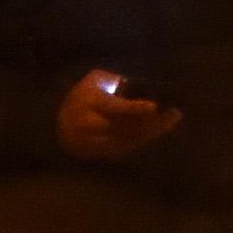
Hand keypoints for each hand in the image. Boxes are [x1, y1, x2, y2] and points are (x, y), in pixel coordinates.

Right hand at [54, 77, 181, 159]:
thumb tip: (145, 86)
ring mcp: (96, 142)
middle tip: (173, 113)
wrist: (58, 123)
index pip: (115, 108)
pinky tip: (157, 130)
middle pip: (126, 126)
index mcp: (90, 103)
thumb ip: (116, 82)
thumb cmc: (82, 95)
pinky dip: (144, 139)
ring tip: (170, 121)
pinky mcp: (101, 153)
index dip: (135, 108)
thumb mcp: (95, 80)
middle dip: (152, 121)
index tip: (155, 106)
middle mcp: (91, 124)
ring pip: (129, 139)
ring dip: (152, 131)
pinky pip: (127, 147)